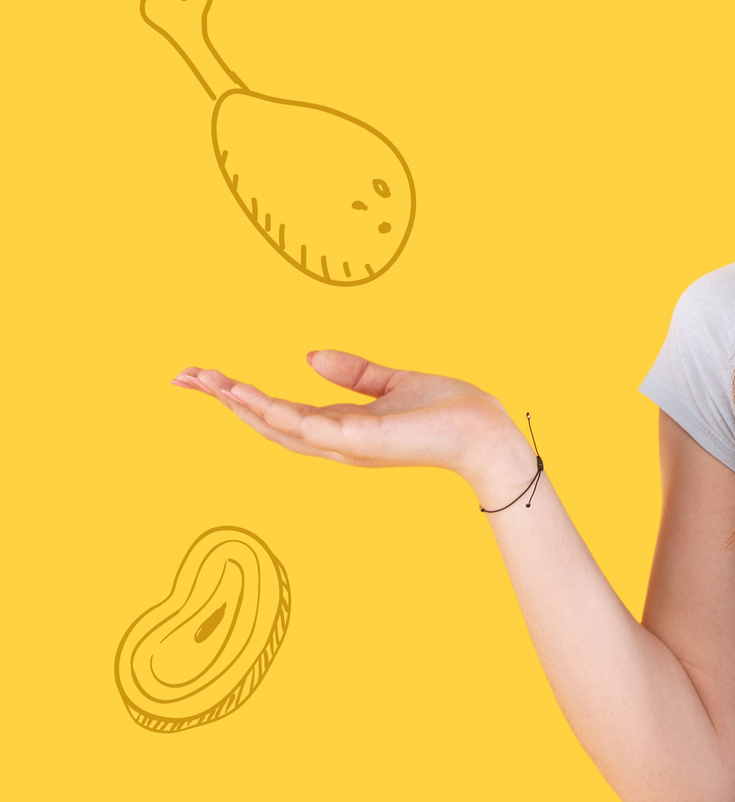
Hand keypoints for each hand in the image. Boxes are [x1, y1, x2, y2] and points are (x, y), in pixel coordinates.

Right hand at [173, 352, 531, 499]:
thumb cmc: (447, 412)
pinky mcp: (363, 443)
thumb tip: (309, 355)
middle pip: (265, 422)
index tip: (201, 377)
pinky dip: (279, 415)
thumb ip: (353, 373)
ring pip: (280, 426)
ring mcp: (346, 446)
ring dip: (241, 405)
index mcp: (339, 428)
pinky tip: (251, 400)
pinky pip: (312, 428)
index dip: (237, 397)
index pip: (276, 413)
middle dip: (223, 401)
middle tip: (181, 377)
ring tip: (207, 382)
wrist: (487, 433)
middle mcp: (334, 443)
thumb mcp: (392, 383)